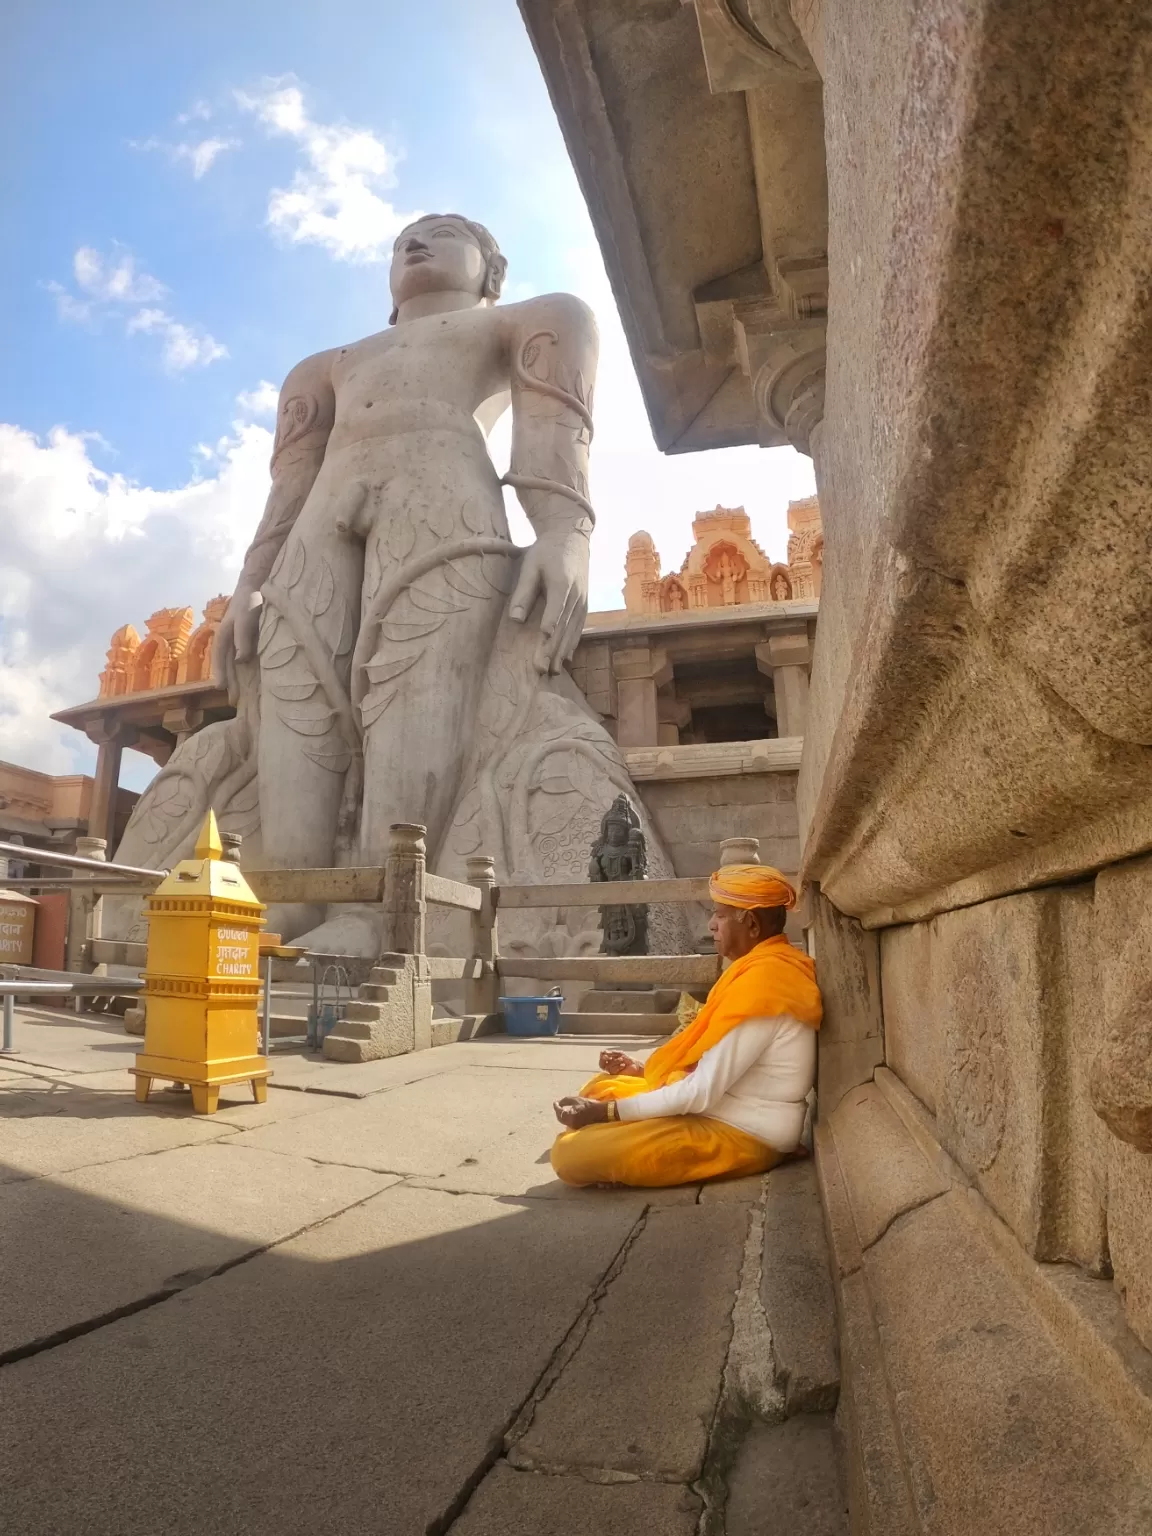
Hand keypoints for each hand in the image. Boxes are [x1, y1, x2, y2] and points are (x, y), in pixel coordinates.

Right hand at [213, 582, 261, 703]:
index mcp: (224, 635)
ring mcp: (240, 642)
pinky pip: (247, 660)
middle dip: (230, 682)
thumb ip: (243, 637)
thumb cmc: (249, 601)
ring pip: (236, 664)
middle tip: (233, 701)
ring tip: (241, 696)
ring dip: (238, 679)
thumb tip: (239, 661)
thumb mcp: (246, 617)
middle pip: (227, 664)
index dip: (220, 673)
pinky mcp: (252, 642)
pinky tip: (254, 682)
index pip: (220, 657)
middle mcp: (230, 641)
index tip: (220, 688)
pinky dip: (248, 672)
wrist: (257, 587)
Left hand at [508, 526, 589, 674]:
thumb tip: (515, 620)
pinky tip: (565, 658)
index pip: (555, 611)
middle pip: (564, 627)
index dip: (549, 629)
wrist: (571, 537)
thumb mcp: (530, 566)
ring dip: (562, 652)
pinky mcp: (584, 603)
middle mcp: (576, 595)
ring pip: (572, 631)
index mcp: (562, 584)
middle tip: (541, 670)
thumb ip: (523, 592)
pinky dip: (572, 644)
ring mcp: (583, 600)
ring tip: (552, 671)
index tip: (540, 647)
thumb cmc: (546, 551)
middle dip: (552, 650)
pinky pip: (578, 627)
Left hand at [553, 1095, 610, 1129]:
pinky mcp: (579, 1129)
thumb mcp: (577, 1100)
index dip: (556, 1107)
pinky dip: (568, 1119)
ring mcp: (575, 1127)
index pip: (559, 1112)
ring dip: (563, 1116)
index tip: (555, 1103)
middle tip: (559, 1106)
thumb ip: (566, 1100)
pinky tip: (571, 1115)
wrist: (603, 1113)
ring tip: (565, 1110)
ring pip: (565, 1122)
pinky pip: (570, 1124)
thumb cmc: (590, 1105)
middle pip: (561, 1118)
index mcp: (570, 1117)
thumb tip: (558, 1103)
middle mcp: (571, 1124)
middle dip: (559, 1112)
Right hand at [599, 1050, 643, 1076]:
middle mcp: (609, 1067)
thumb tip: (602, 1052)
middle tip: (609, 1057)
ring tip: (622, 1060)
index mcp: (610, 1061)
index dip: (602, 1056)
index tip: (604, 1052)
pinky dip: (618, 1066)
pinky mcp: (615, 1076)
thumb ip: (611, 1053)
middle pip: (601, 1064)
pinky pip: (612, 1070)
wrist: (635, 1066)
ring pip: (608, 1066)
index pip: (601, 1059)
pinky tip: (623, 1066)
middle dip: (604, 1059)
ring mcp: (612, 1072)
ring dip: (615, 1061)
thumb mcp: (620, 1054)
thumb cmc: (628, 1060)